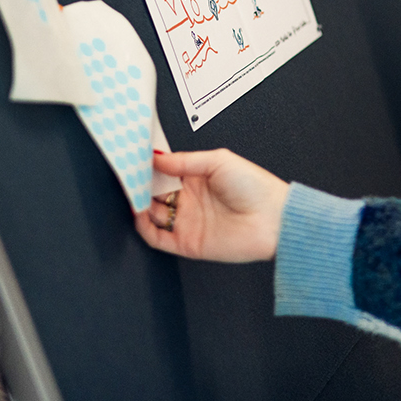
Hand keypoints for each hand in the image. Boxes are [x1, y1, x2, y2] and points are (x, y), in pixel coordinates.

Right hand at [134, 149, 289, 261]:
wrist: (274, 219)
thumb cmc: (255, 187)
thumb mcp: (218, 161)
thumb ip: (185, 161)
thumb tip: (156, 157)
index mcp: (196, 178)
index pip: (163, 172)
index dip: (148, 167)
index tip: (133, 159)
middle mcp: (189, 200)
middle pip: (154, 192)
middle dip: (139, 184)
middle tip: (127, 175)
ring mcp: (187, 221)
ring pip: (151, 214)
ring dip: (139, 204)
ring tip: (131, 192)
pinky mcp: (187, 243)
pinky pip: (157, 238)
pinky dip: (144, 227)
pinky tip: (139, 214)